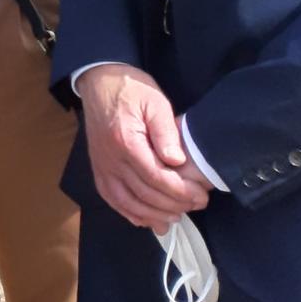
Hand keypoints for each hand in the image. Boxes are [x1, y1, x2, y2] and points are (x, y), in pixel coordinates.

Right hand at [76, 63, 214, 228]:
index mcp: (125, 141)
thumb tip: (177, 162)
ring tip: (175, 217)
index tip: (201, 195)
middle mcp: (110, 158)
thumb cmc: (131, 90)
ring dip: (152, 215)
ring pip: (126, 202)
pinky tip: (145, 219)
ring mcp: (101, 165)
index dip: (181, 192)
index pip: (156, 178)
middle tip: (196, 204)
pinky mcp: (98, 168)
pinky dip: (128, 212)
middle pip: (144, 194)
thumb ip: (166, 132)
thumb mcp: (155, 103)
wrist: (99, 82)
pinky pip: (111, 198)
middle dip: (174, 204)